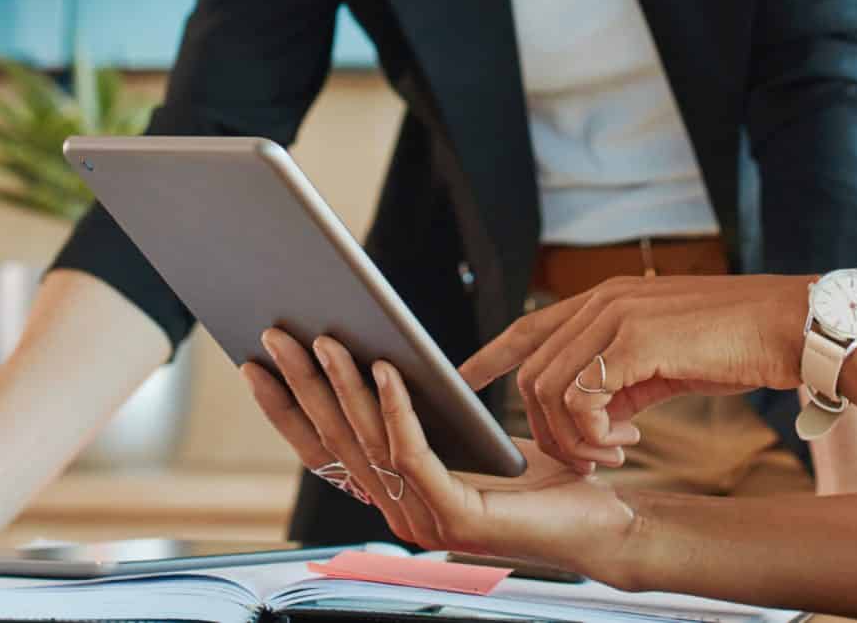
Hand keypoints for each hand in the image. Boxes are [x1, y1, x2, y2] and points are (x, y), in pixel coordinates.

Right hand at [241, 329, 636, 567]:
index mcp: (394, 497)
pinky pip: (414, 453)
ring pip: (368, 443)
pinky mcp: (457, 518)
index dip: (284, 409)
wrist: (602, 523)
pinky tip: (388, 369)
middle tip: (276, 334)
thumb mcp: (464, 436)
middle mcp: (398, 514)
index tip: (254, 362)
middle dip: (300, 384)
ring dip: (342, 386)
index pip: (321, 451)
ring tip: (327, 338)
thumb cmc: (539, 477)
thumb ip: (418, 414)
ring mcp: (424, 521)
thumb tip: (371, 354)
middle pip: (334, 441)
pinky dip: (396, 408)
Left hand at [457, 275, 810, 472]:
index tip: (464, 377)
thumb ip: (623, 375)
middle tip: (591, 457)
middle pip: (533, 374)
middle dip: (548, 429)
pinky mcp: (634, 341)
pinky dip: (593, 432)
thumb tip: (597, 413)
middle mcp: (602, 301)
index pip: (530, 327)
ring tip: (613, 453)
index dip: (492, 354)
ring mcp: (615, 317)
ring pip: (548, 390)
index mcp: (606, 300)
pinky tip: (629, 439)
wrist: (790, 327)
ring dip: (573, 438)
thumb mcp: (665, 358)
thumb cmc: (737, 344)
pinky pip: (581, 399)